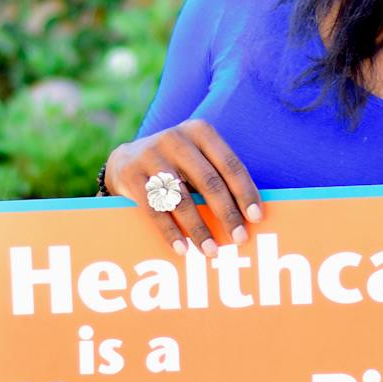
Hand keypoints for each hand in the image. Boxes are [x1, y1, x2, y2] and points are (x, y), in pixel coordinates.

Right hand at [103, 119, 261, 256]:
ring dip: (199, 229)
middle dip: (227, 214)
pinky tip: (183, 248)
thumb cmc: (177, 165)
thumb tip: (249, 216)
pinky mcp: (131, 175)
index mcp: (199, 131)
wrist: (126, 160)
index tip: (256, 218)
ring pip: (182, 199)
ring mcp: (151, 155)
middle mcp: (175, 139)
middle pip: (209, 182)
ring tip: (211, 250)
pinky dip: (171, 232)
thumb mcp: (198, 159)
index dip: (245, 193)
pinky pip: (155, 210)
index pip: (230, 165)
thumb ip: (219, 177)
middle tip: (240, 238)